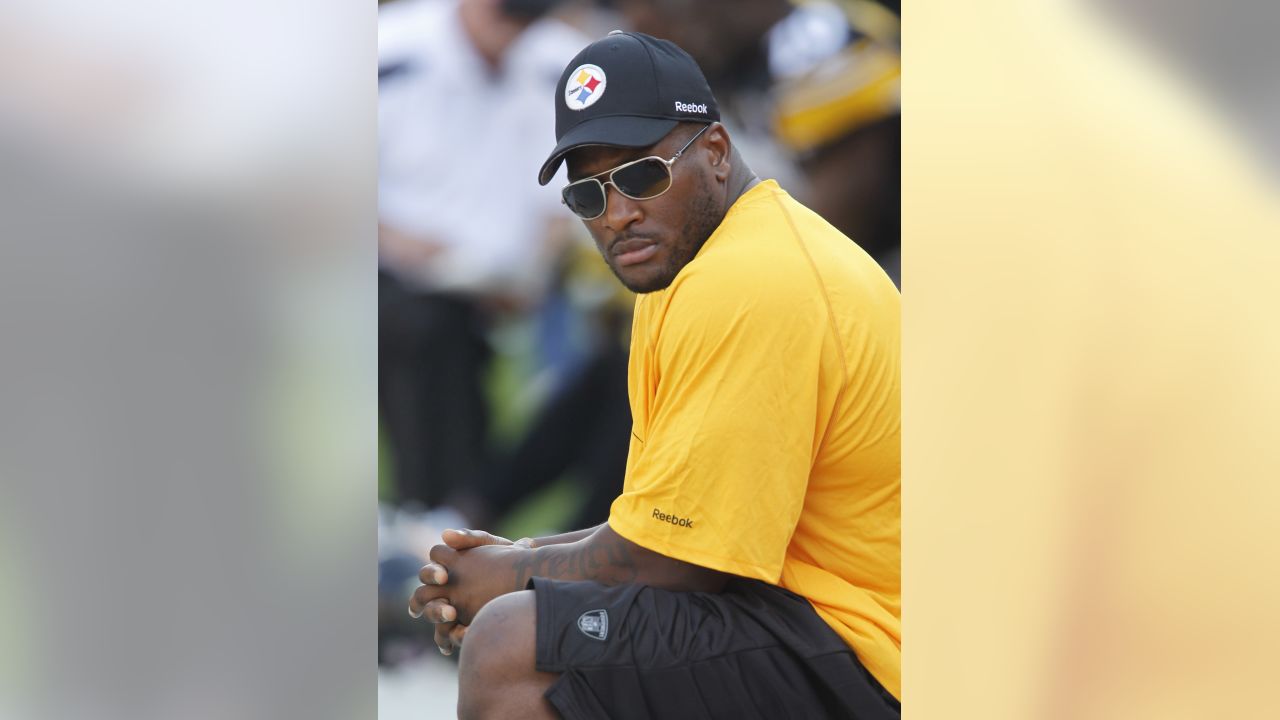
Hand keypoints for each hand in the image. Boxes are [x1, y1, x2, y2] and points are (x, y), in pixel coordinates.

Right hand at [408, 529, 519, 653]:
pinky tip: (467, 636)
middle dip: (431, 603)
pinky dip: (454, 637)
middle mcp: (442, 590)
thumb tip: (445, 534)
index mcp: (444, 568)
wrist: (527, 577)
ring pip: (433, 616)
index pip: (428, 571)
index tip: (444, 577)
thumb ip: (470, 537)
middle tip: (449, 609)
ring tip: (454, 619)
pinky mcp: (460, 625)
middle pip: (422, 597)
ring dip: (439, 618)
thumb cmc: (506, 558)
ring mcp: (449, 608)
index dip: (432, 573)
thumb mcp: (492, 544)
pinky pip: (449, 635)